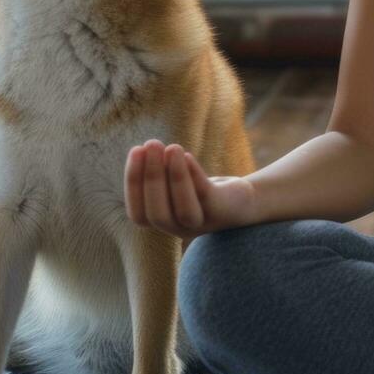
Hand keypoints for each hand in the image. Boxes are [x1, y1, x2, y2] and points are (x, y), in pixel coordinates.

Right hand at [125, 139, 258, 238]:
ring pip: (184, 210)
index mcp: (161, 223)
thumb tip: (145, 149)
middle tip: (151, 143)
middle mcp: (178, 229)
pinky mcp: (221, 212)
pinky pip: (206, 197)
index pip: (138, 215)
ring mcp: (201, 224)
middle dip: (152, 177)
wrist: (240, 200)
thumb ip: (160, 173)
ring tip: (172, 147)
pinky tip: (188, 155)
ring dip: (175, 177)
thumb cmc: (198, 188)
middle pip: (157, 214)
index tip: (136, 150)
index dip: (133, 184)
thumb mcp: (174, 182)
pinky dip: (195, 176)